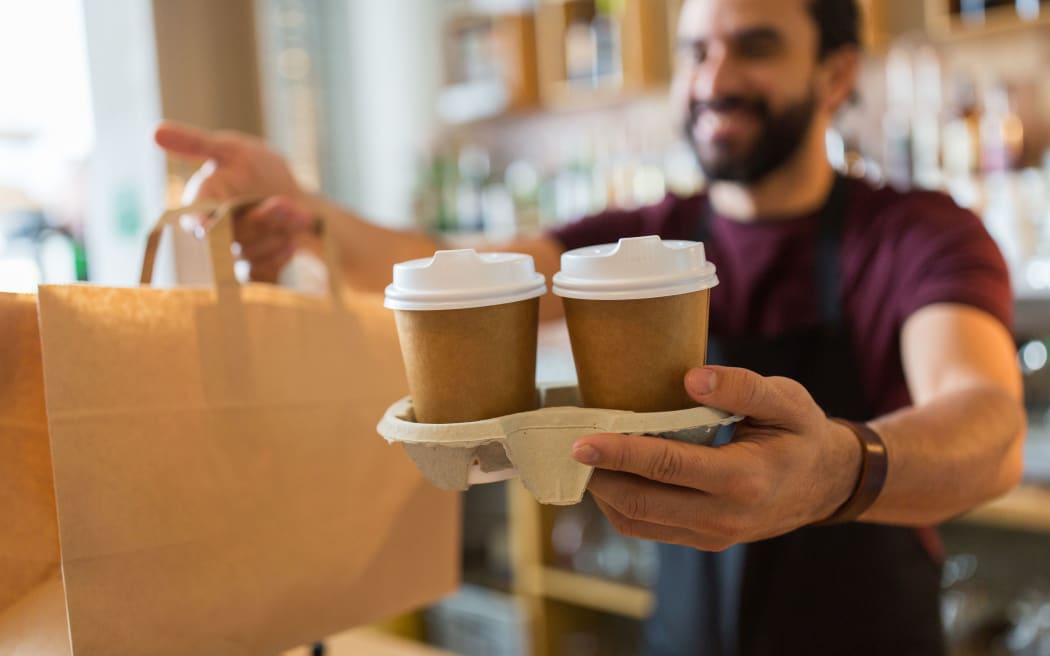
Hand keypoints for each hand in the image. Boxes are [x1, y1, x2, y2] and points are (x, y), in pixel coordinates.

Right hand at [154, 121, 312, 281]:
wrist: (289, 194)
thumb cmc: (253, 168)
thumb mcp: (229, 149)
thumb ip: (196, 143)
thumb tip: (156, 131)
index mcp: (199, 204)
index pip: (194, 219)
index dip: (202, 224)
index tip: (209, 227)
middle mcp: (212, 234)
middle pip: (231, 237)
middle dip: (261, 220)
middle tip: (285, 203)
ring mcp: (232, 254)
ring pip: (251, 253)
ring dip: (278, 233)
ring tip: (297, 213)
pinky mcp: (253, 270)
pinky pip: (264, 272)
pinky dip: (283, 253)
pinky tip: (292, 240)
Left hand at [571, 366, 861, 550]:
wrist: (828, 483)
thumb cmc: (802, 432)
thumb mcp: (786, 399)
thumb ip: (742, 386)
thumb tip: (691, 378)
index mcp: (746, 479)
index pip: (668, 466)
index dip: (620, 453)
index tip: (581, 441)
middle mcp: (725, 516)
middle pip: (642, 503)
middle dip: (598, 476)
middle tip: (567, 447)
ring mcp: (713, 534)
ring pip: (638, 522)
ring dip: (604, 493)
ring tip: (584, 459)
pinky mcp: (703, 540)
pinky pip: (649, 528)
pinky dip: (620, 504)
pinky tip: (610, 475)